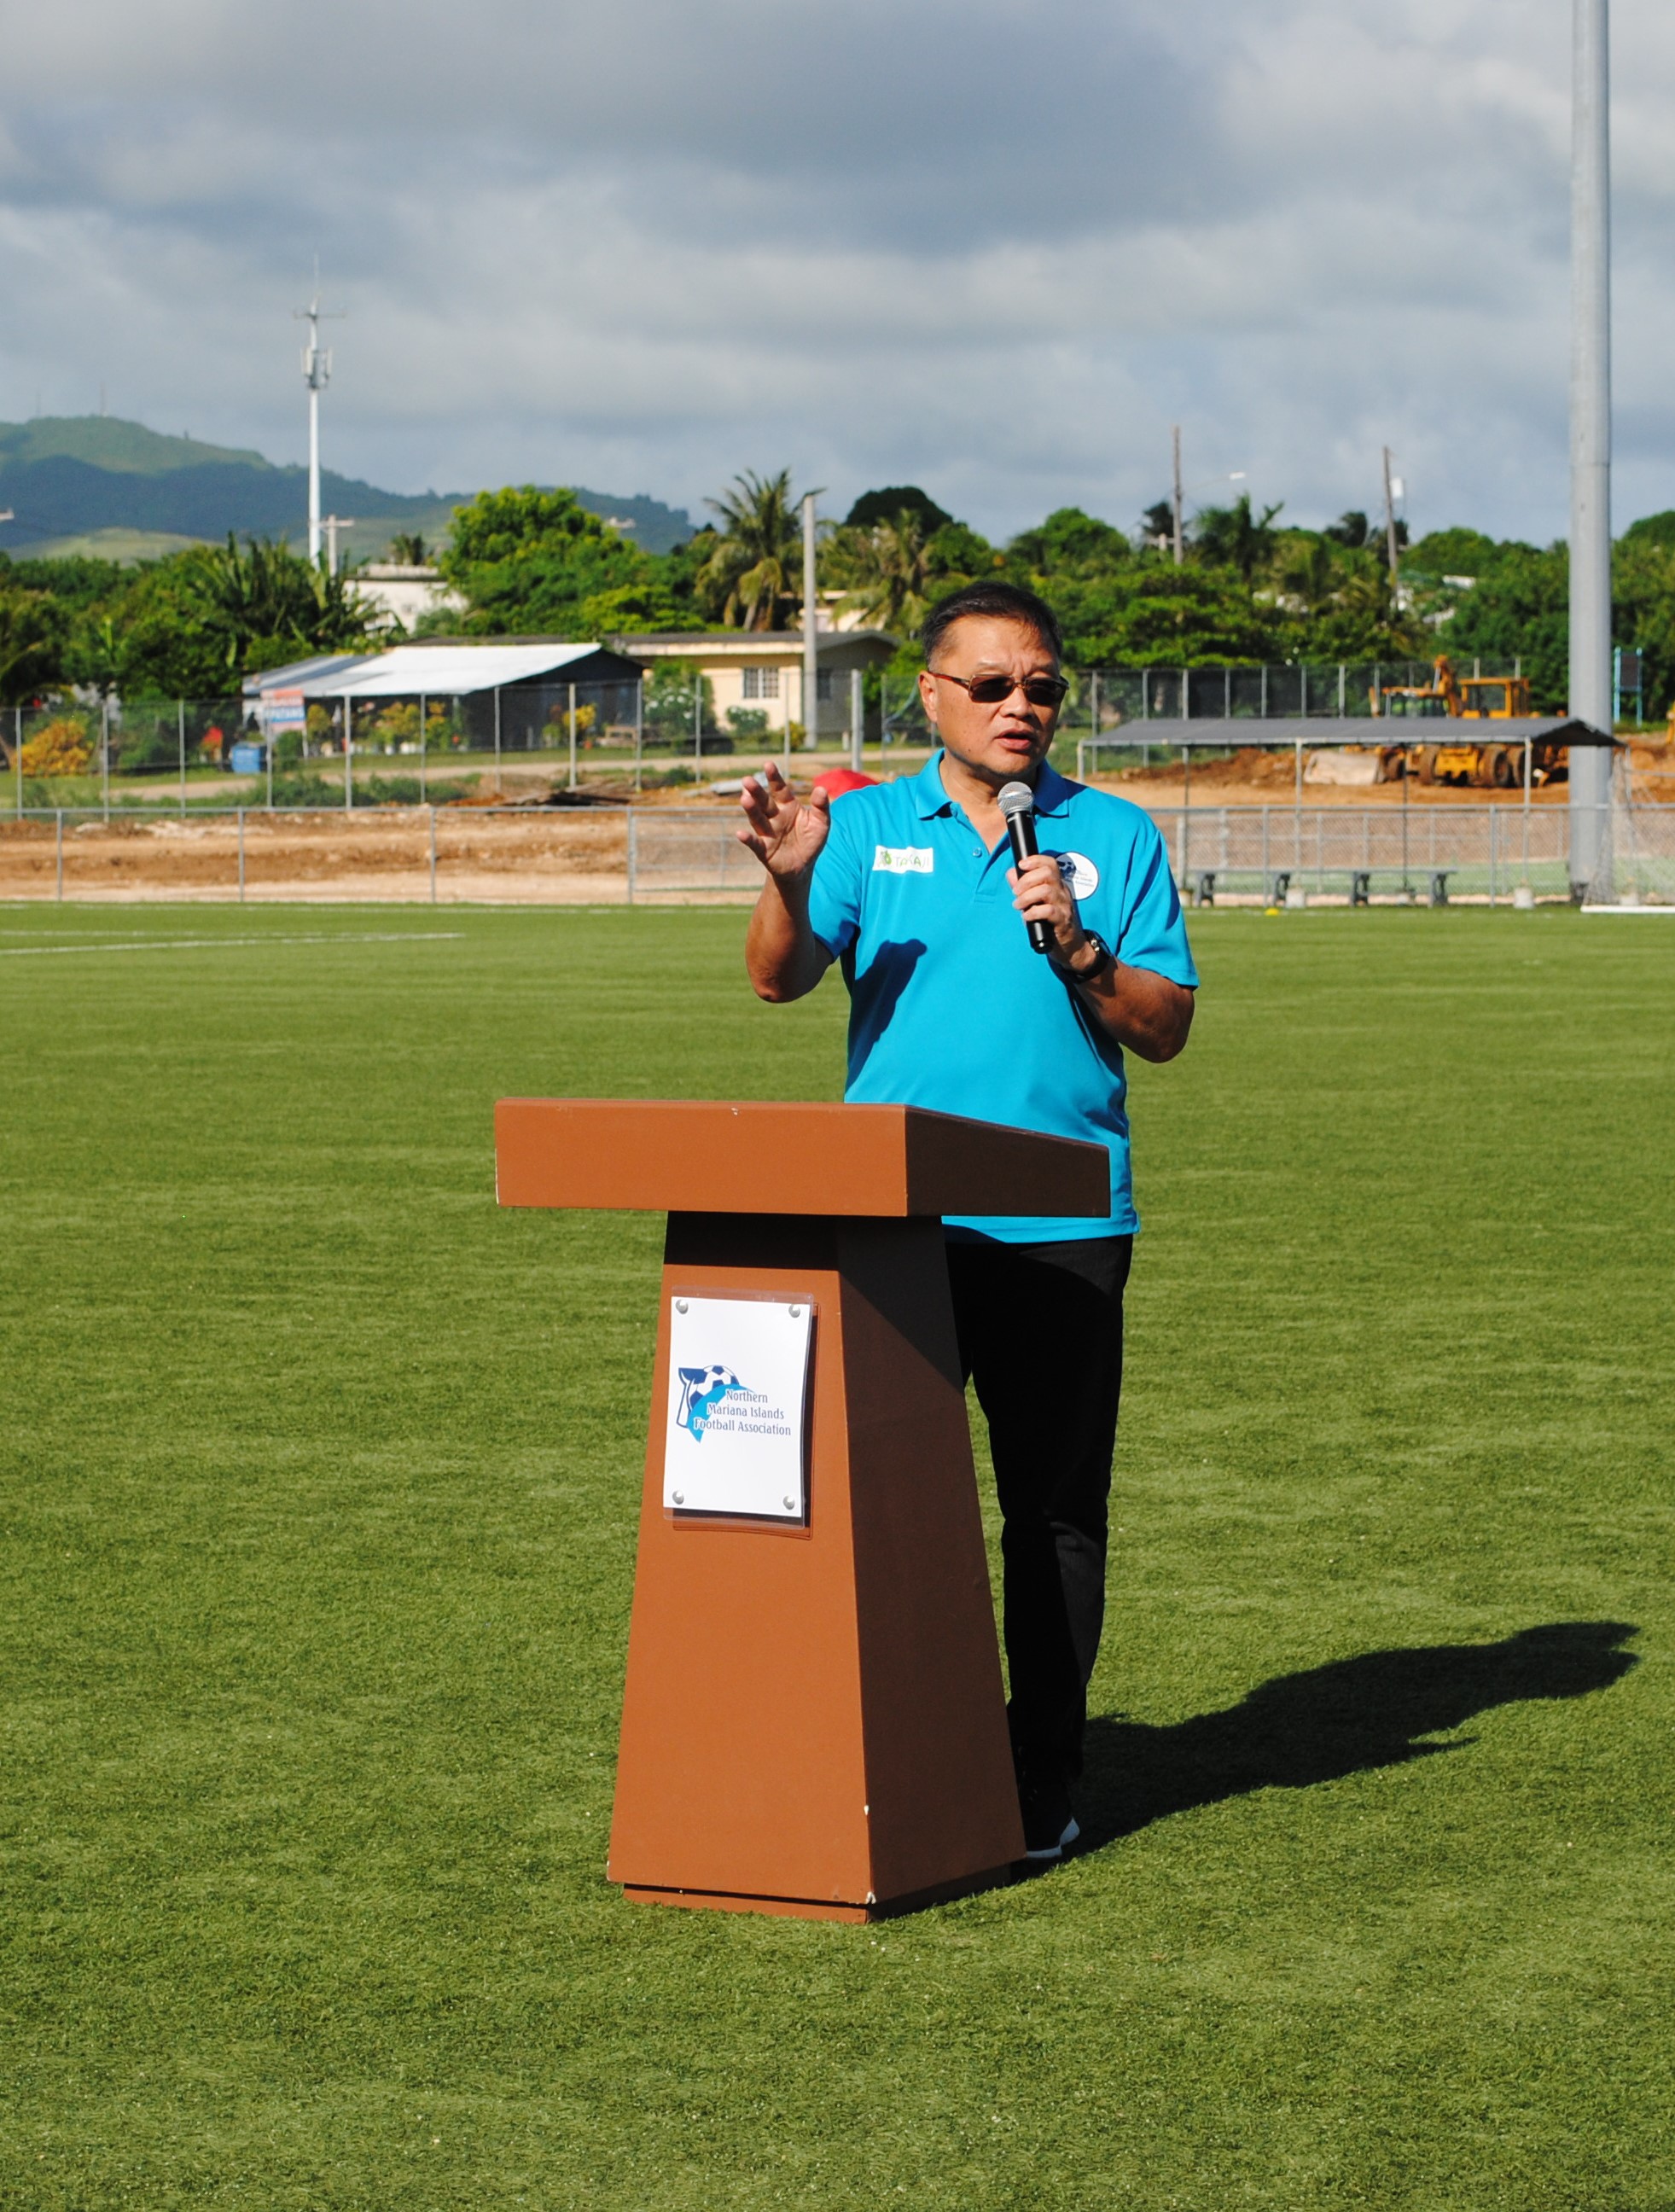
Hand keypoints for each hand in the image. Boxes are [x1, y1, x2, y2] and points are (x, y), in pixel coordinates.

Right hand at [737, 761, 830, 878]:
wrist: (803, 867)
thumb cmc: (811, 841)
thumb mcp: (821, 823)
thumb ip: (821, 807)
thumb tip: (821, 789)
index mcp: (788, 806)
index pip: (780, 789)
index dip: (774, 778)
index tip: (768, 765)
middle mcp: (774, 817)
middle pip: (764, 802)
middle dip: (756, 791)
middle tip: (747, 780)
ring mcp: (767, 833)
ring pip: (757, 819)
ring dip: (751, 809)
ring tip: (745, 799)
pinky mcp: (764, 850)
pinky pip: (755, 844)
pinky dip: (748, 839)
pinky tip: (740, 834)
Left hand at [1008, 852, 1084, 964]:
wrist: (1070, 947)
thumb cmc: (1051, 923)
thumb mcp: (1036, 902)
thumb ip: (1023, 888)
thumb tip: (1011, 873)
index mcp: (1057, 885)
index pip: (1050, 864)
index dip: (1035, 860)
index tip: (1021, 865)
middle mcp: (1062, 892)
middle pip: (1047, 874)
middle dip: (1026, 880)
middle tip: (1015, 892)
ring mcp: (1064, 906)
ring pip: (1047, 891)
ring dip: (1026, 897)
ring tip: (1017, 905)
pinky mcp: (1063, 921)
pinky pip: (1048, 911)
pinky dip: (1033, 912)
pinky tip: (1026, 917)